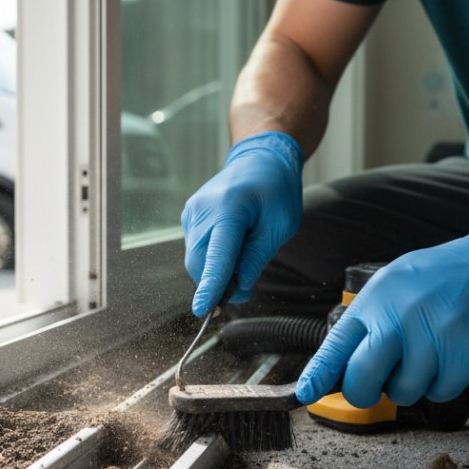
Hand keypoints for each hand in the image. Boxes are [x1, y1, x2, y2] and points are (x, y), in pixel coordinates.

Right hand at [182, 131, 302, 316]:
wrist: (259, 158)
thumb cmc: (275, 189)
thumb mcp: (280, 226)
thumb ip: (256, 257)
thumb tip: (238, 287)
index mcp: (229, 209)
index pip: (217, 255)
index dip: (211, 285)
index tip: (202, 309)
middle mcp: (202, 210)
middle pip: (199, 263)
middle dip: (217, 283)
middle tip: (243, 287)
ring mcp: (191, 212)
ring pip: (196, 259)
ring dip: (215, 270)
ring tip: (242, 254)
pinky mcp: (189, 216)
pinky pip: (196, 248)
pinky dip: (211, 257)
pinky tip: (231, 243)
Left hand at [296, 221, 468, 406]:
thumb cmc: (443, 276)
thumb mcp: (394, 282)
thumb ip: (368, 320)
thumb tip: (341, 364)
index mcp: (377, 300)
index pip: (336, 345)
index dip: (318, 375)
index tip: (306, 393)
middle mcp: (400, 319)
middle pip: (363, 380)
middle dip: (364, 391)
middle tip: (376, 382)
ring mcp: (433, 339)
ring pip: (402, 393)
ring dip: (410, 384)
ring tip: (426, 353)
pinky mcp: (464, 357)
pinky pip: (439, 393)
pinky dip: (442, 383)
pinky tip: (450, 356)